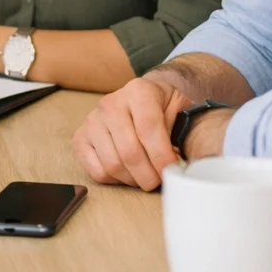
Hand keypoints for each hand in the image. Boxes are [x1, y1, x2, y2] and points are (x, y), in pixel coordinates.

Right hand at [71, 77, 190, 190]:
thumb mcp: (183, 110)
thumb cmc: (166, 110)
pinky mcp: (81, 138)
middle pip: (129, 151)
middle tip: (161, 181)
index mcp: (138, 90)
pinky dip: (116, 180)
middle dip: (149, 175)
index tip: (173, 170)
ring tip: (148, 177)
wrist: (144, 101)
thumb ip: (188, 131)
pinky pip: (97, 171)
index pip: (148, 128)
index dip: (162, 155)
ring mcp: (92, 120)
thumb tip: (190, 165)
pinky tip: (129, 173)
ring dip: (134, 179)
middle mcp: (111, 102)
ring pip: (113, 164)